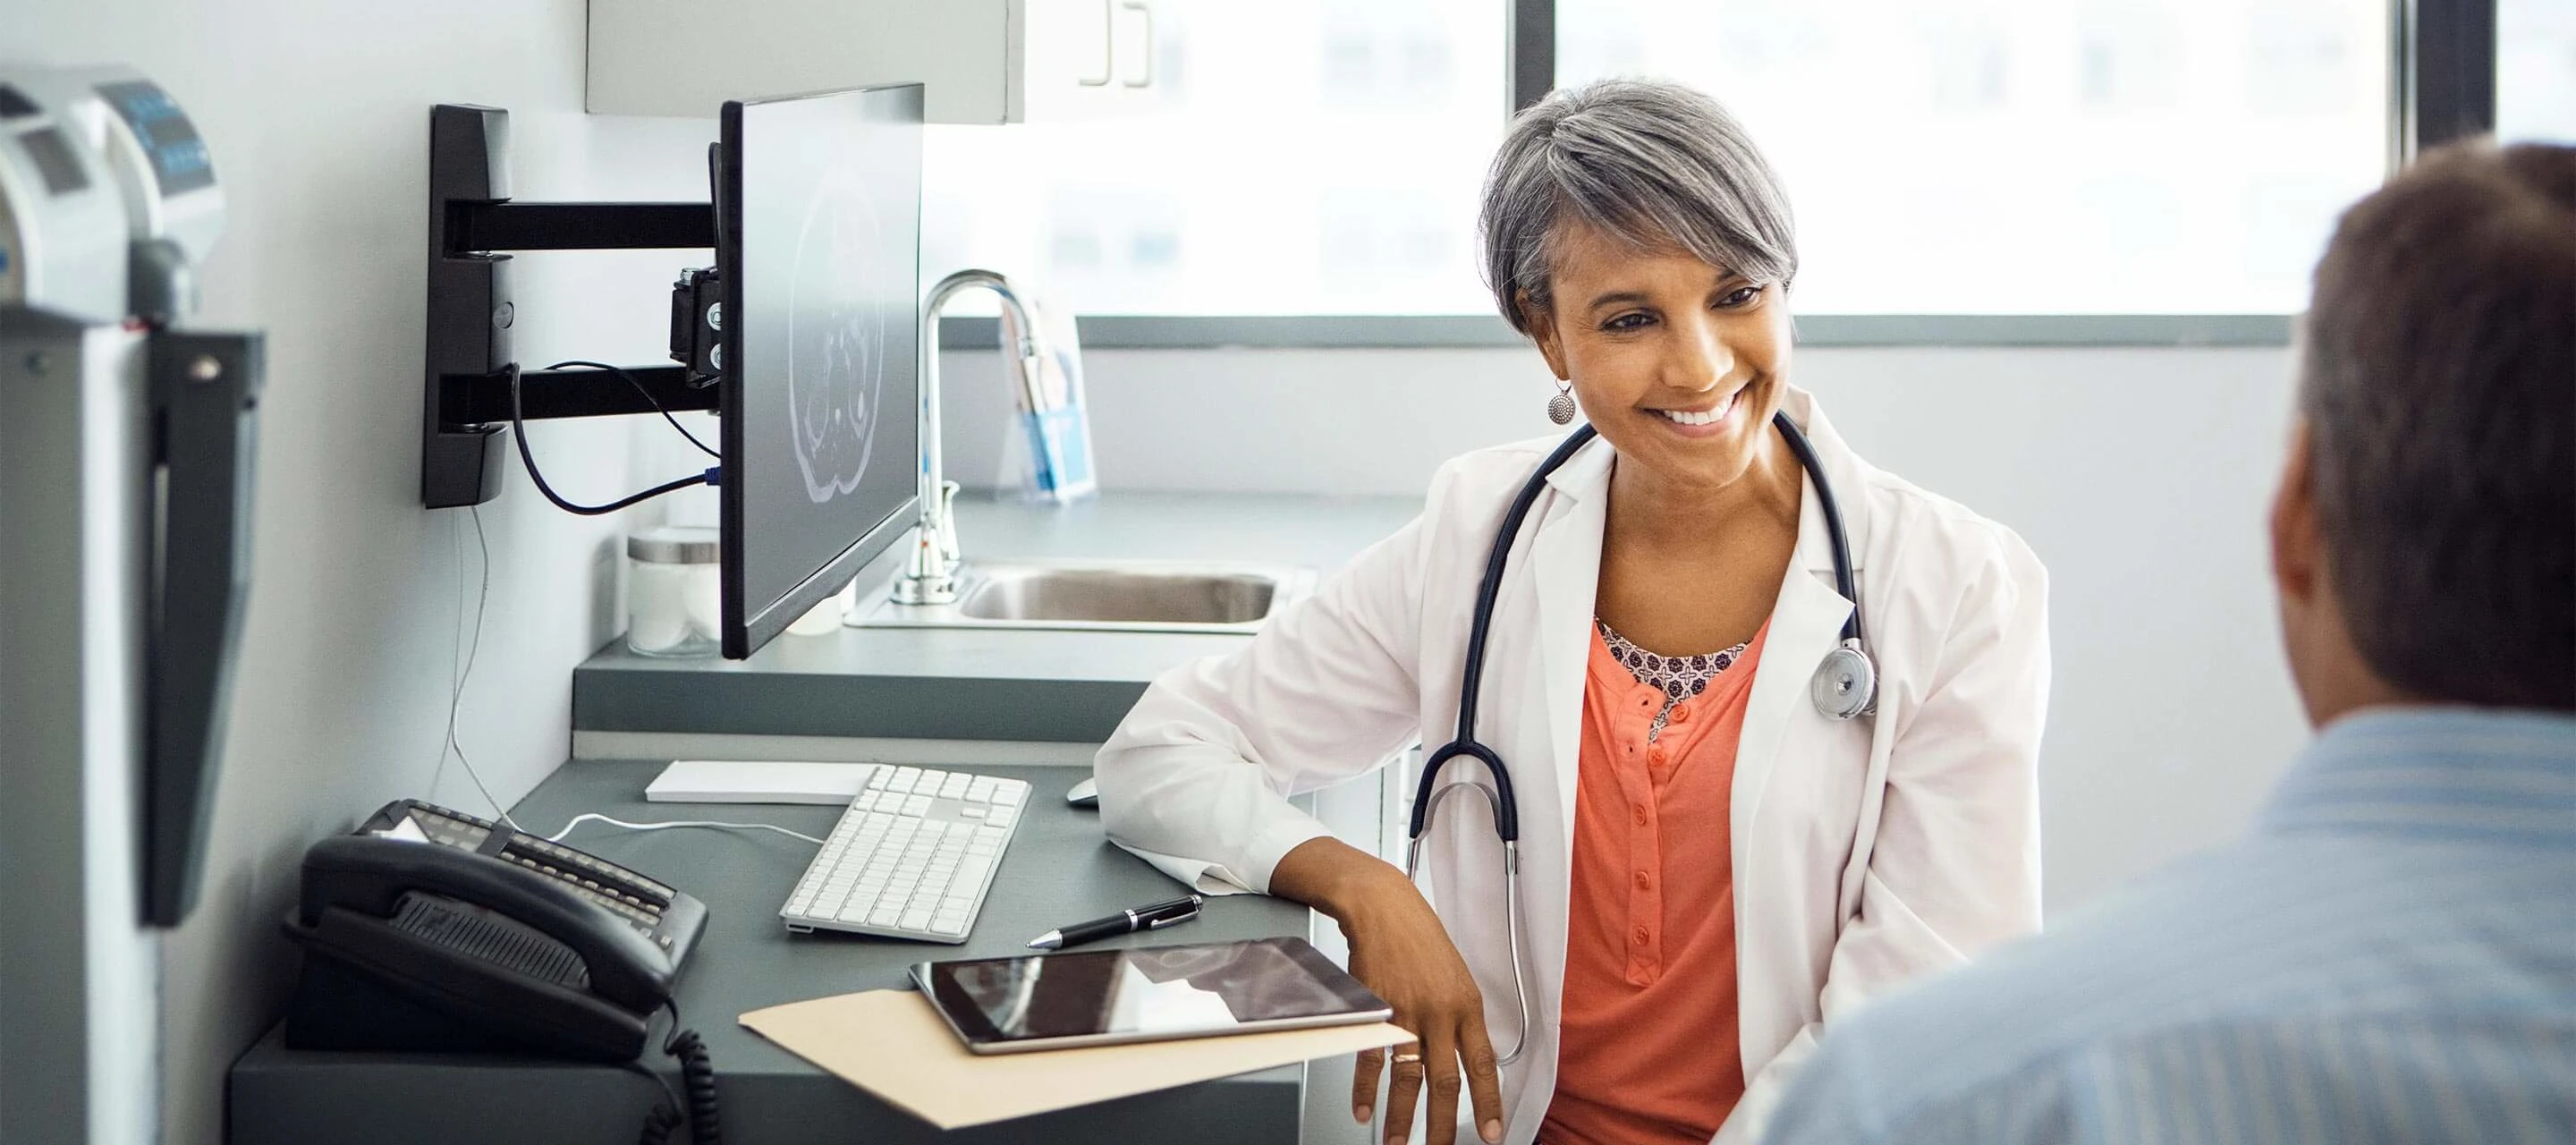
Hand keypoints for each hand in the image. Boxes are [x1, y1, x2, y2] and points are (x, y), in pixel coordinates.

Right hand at [1270, 838, 1503, 1144]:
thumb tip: (1464, 1055)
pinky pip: (1371, 1059)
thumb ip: (1460, 1017)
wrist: (1382, 905)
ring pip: (1408, 1077)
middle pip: (1446, 1081)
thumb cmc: (1418, 937)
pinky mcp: (1376, 1009)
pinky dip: (1366, 1088)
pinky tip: (1365, 1109)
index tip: (1492, 1132)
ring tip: (1399, 1143)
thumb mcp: (1454, 975)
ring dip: (1403, 1117)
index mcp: (1467, 1005)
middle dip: (1444, 1125)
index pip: (1484, 1065)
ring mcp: (1407, 1012)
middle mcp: (1441, 1012)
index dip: (1490, 1103)